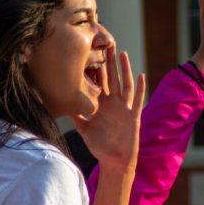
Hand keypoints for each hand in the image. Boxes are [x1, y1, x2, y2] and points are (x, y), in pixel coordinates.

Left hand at [72, 48, 145, 171]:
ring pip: (125, 85)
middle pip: (112, 78)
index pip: (99, 82)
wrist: (115, 161)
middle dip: (110, 62)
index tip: (91, 52)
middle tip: (107, 43)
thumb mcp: (84, 129)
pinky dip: (140, 89)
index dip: (96, 68)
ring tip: (123, 54)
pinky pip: (138, 101)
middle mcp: (113, 104)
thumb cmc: (100, 146)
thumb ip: (76, 116)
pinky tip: (141, 76)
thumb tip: (62, 106)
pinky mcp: (133, 116)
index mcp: (101, 105)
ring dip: (125, 70)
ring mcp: (124, 109)